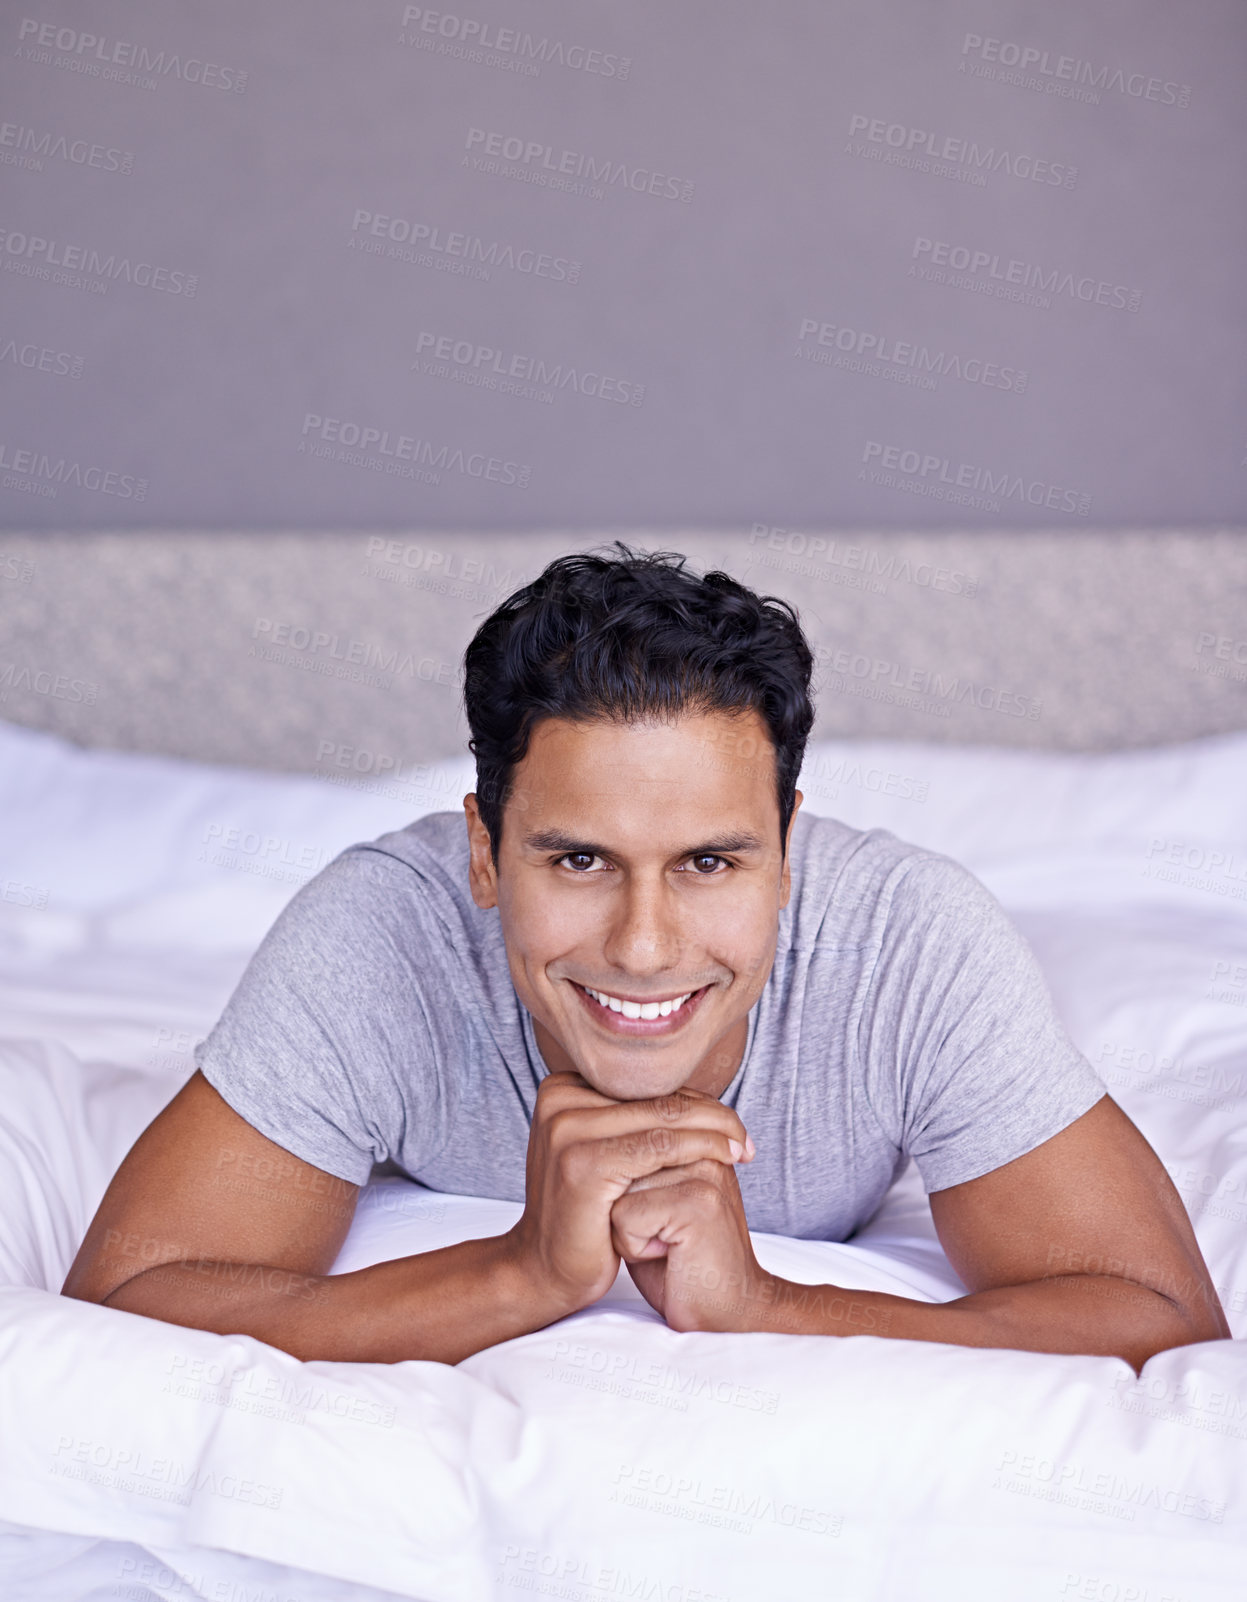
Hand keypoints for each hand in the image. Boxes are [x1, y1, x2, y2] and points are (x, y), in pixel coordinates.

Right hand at [503, 1071, 753, 1317]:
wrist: (545, 1271)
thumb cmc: (584, 1216)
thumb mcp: (603, 1155)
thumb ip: (631, 1122)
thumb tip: (696, 1097)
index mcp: (561, 1089)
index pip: (644, 1084)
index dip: (692, 1100)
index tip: (729, 1122)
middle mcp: (558, 1099)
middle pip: (654, 1097)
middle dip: (709, 1114)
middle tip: (744, 1135)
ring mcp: (567, 1129)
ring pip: (663, 1118)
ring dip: (713, 1131)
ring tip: (742, 1148)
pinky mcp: (583, 1162)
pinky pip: (659, 1147)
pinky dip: (699, 1149)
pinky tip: (725, 1161)